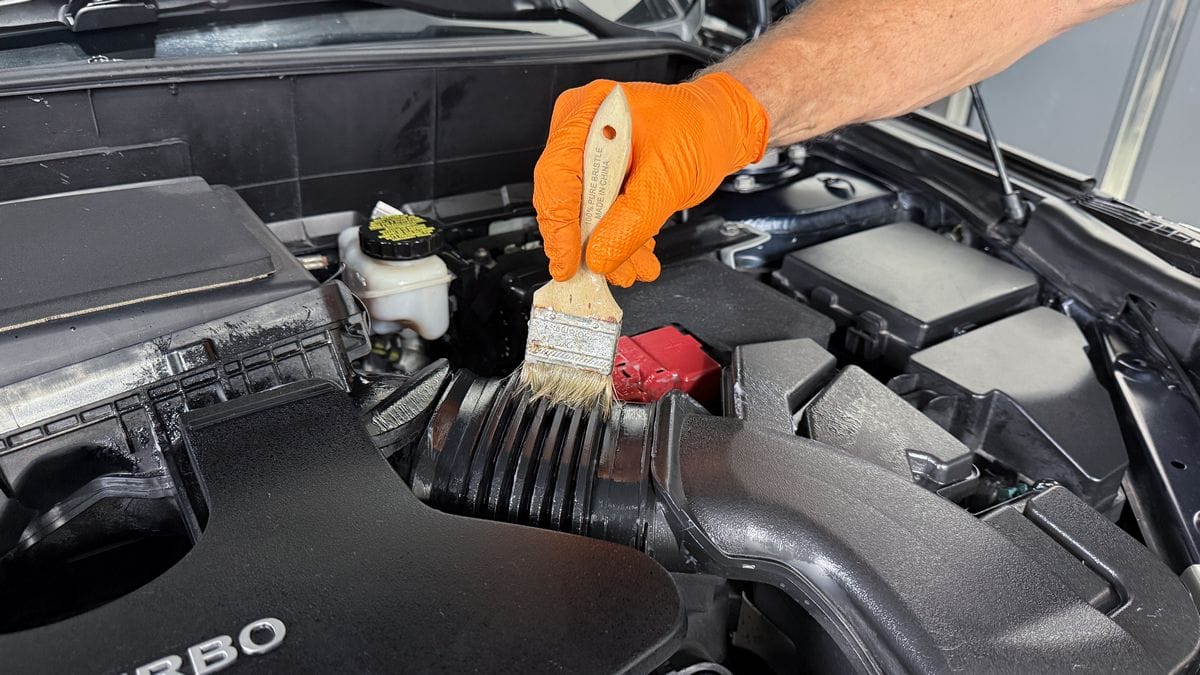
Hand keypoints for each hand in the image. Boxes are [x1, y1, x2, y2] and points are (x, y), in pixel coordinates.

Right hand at [533, 73, 768, 286]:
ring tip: (631, 268)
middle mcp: (581, 130)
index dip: (559, 228)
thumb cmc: (700, 129)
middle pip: (565, 198)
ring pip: (583, 211)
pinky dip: (616, 235)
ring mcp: (590, 152)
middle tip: (604, 272)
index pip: (557, 177)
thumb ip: (631, 221)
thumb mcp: (668, 179)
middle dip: (588, 242)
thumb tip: (600, 256)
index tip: (568, 263)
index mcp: (588, 113)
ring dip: (606, 246)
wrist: (721, 125)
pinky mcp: (602, 172)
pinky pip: (599, 210)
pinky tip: (635, 253)